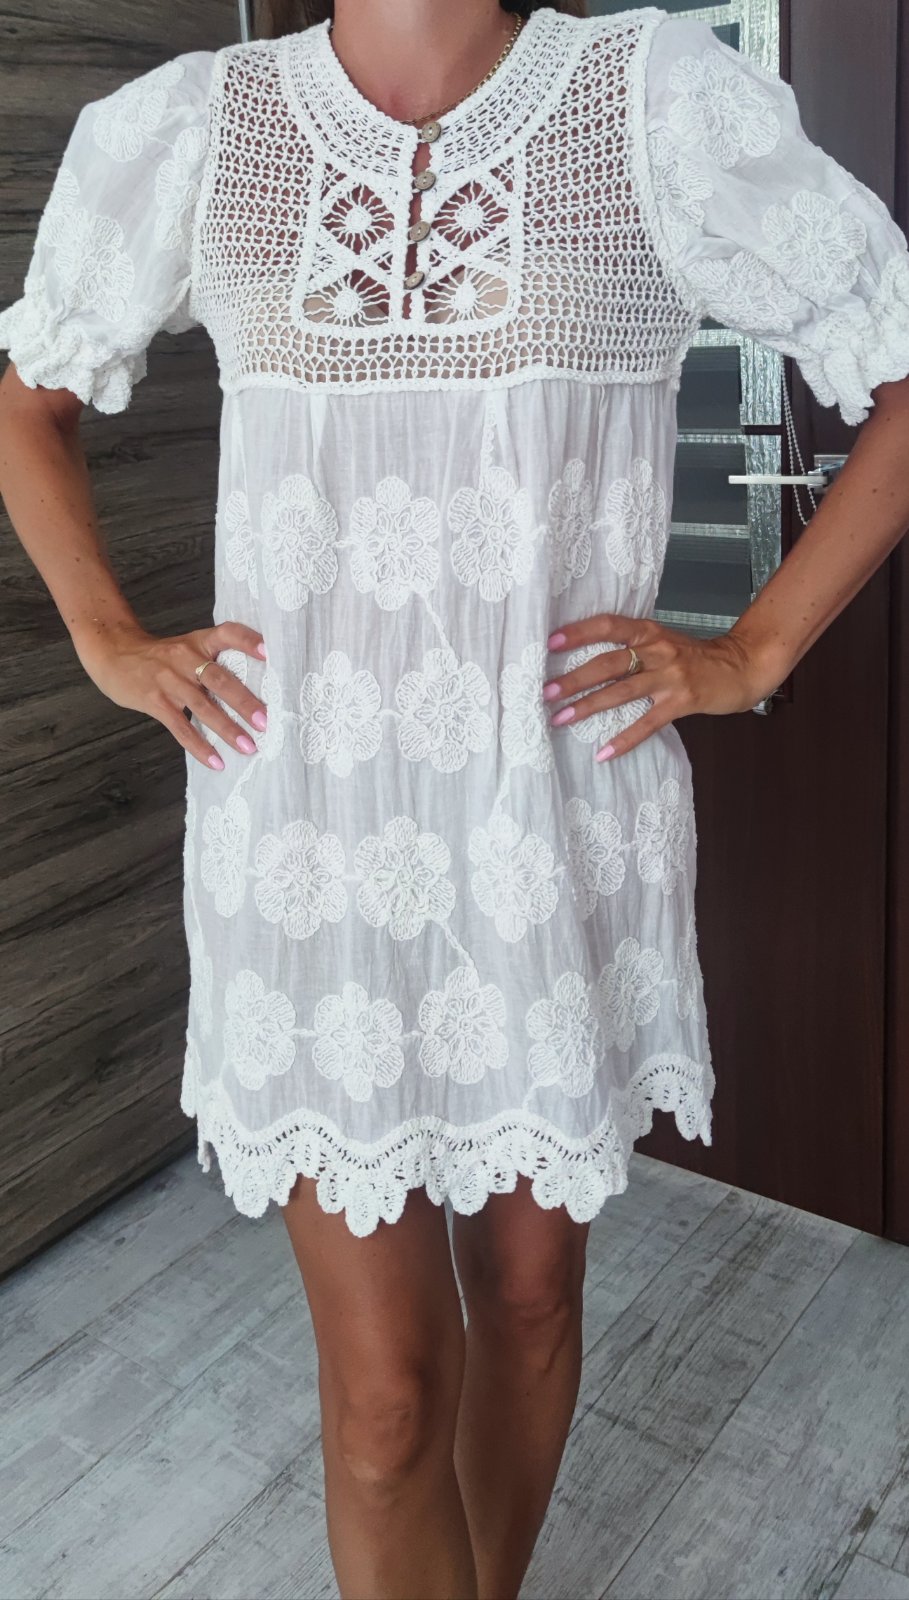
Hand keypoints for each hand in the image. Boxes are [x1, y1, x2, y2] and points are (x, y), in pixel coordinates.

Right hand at [75, 619, 268, 770]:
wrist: (113, 653)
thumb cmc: (159, 656)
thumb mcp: (187, 646)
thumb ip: (213, 660)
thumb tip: (254, 687)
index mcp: (198, 641)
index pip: (227, 633)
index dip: (247, 640)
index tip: (269, 653)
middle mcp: (186, 658)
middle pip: (219, 678)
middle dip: (244, 701)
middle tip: (266, 721)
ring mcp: (169, 680)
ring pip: (202, 706)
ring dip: (227, 728)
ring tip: (249, 746)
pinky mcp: (155, 701)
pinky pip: (180, 727)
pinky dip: (199, 746)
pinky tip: (216, 762)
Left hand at [543, 612, 780, 760]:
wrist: (742, 666)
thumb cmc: (695, 657)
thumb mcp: (663, 641)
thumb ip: (633, 645)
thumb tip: (588, 659)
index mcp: (649, 631)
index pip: (609, 626)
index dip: (579, 632)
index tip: (549, 642)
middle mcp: (657, 650)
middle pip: (609, 662)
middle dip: (574, 678)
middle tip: (546, 692)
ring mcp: (671, 676)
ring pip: (622, 691)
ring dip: (589, 706)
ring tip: (561, 719)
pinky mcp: (682, 702)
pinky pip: (648, 723)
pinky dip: (625, 739)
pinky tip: (604, 753)